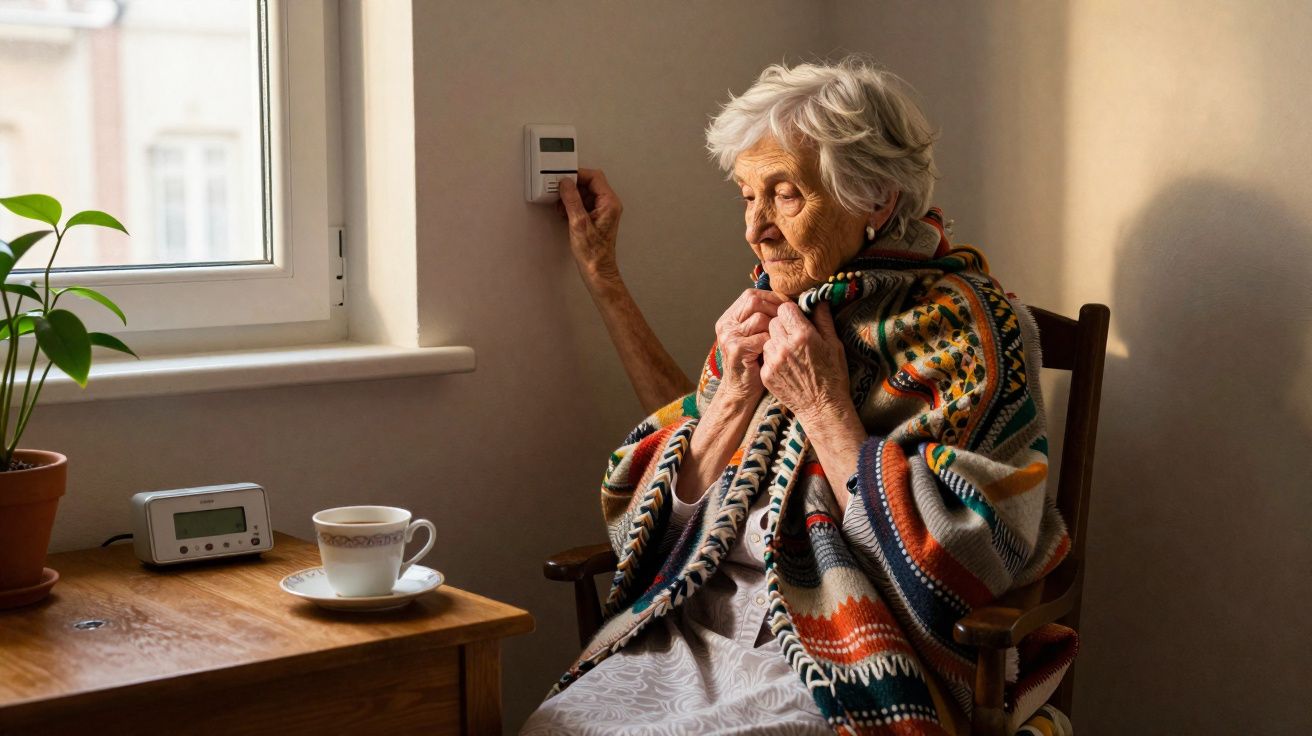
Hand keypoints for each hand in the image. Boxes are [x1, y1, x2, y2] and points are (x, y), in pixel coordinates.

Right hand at [558, 168, 622, 285]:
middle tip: (560, 193)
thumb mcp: (578, 223)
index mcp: (609, 203)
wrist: (597, 270)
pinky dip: (572, 206)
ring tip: (561, 207)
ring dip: (571, 198)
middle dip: (572, 188)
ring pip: (585, 194)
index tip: (564, 178)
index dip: (578, 175)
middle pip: (589, 184)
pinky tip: (565, 214)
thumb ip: (572, 200)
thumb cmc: (593, 252)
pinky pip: (584, 204)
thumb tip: (566, 183)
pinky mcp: (596, 218)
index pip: (594, 177)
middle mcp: (609, 205)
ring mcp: (603, 211)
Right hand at [713, 288, 788, 401]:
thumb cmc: (755, 363)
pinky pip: (762, 336)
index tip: (788, 305)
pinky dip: (774, 341)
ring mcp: (729, 336)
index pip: (751, 294)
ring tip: (783, 337)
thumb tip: (788, 300)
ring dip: (776, 326)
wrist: (741, 392)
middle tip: (789, 319)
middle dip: (775, 308)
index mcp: (729, 318)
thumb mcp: (755, 336)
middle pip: (754, 301)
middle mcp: (725, 324)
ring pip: (760, 318)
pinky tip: (778, 349)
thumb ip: (763, 318)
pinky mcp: (736, 348)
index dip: (772, 297)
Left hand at [761, 301, 852, 422]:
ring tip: (790, 352)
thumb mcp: (834, 344)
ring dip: (776, 341)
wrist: (822, 408)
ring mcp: (773, 361)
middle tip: (795, 336)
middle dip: (783, 325)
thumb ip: (823, 319)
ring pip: (767, 338)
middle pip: (774, 322)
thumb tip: (818, 299)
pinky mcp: (766, 374)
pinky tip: (785, 365)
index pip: (785, 308)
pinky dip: (772, 357)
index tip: (797, 319)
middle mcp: (785, 346)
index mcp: (803, 335)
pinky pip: (764, 355)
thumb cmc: (832, 376)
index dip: (791, 312)